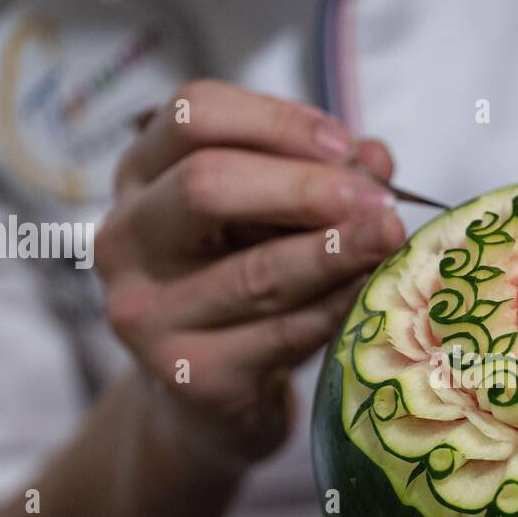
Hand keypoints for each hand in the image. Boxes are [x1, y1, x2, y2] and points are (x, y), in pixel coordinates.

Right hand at [97, 80, 404, 465]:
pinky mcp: (189, 375)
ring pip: (255, 272)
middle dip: (306, 189)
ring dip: (336, 253)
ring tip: (391, 238)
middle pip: (206, 185)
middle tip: (379, 202)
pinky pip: (281, 334)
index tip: (345, 145)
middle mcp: (127, 239)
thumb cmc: (239, 286)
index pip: (192, 115)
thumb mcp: (269, 222)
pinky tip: (372, 294)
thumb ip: (317, 181)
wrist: (203, 401)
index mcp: (140, 176)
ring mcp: (148, 313)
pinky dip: (335, 309)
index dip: (276, 120)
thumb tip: (376, 159)